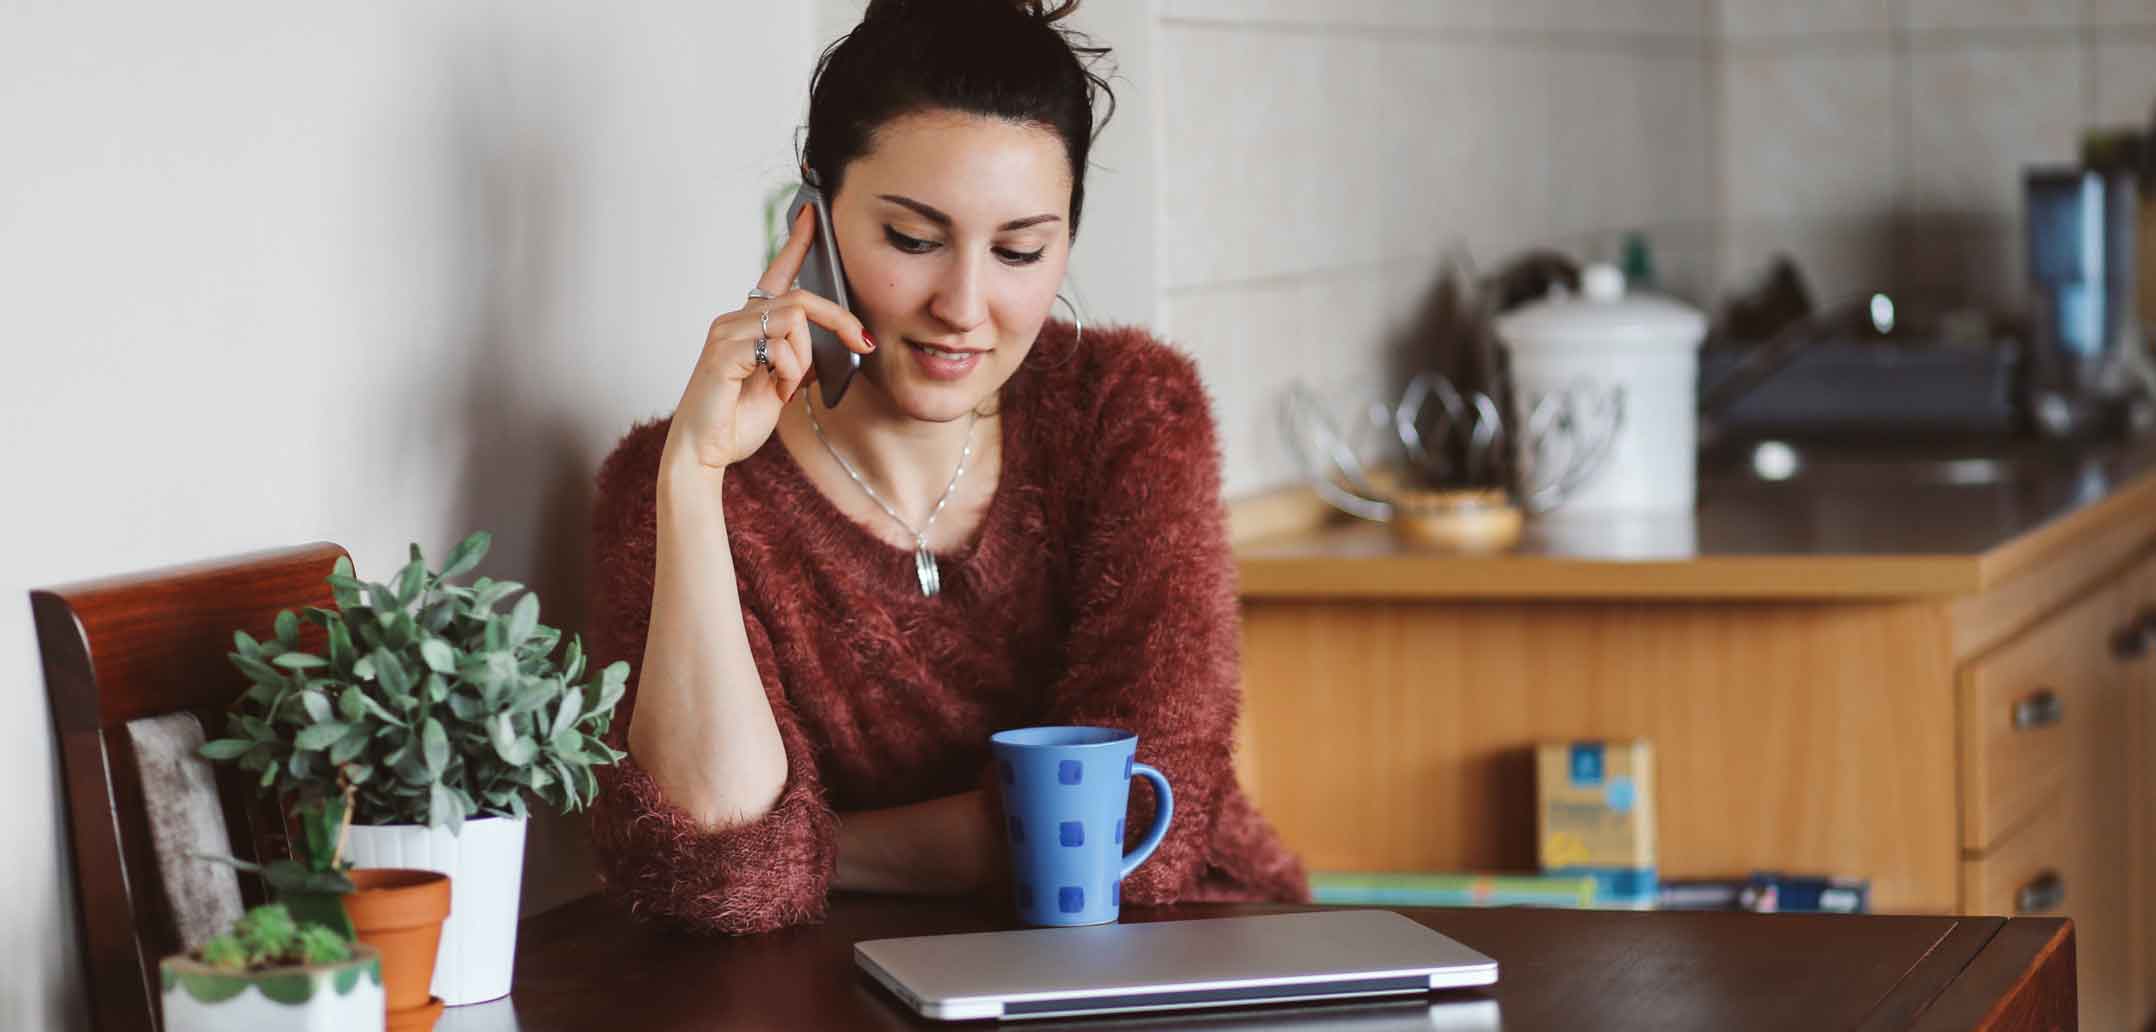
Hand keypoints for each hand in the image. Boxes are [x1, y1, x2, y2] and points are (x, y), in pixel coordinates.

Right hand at [664, 204, 875, 471]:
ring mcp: (727, 332)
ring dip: (805, 360)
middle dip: (840, 320)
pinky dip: (790, 372)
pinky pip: (778, 344)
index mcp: (750, 324)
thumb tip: (837, 346)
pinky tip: (776, 392)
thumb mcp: (784, 387)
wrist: (704, 452)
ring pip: (794, 320)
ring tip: (788, 388)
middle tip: (862, 344)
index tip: (813, 212)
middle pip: (801, 297)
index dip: (797, 242)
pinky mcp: (724, 351)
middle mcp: (735, 319)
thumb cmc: (736, 419)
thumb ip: (804, 360)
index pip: (777, 274)